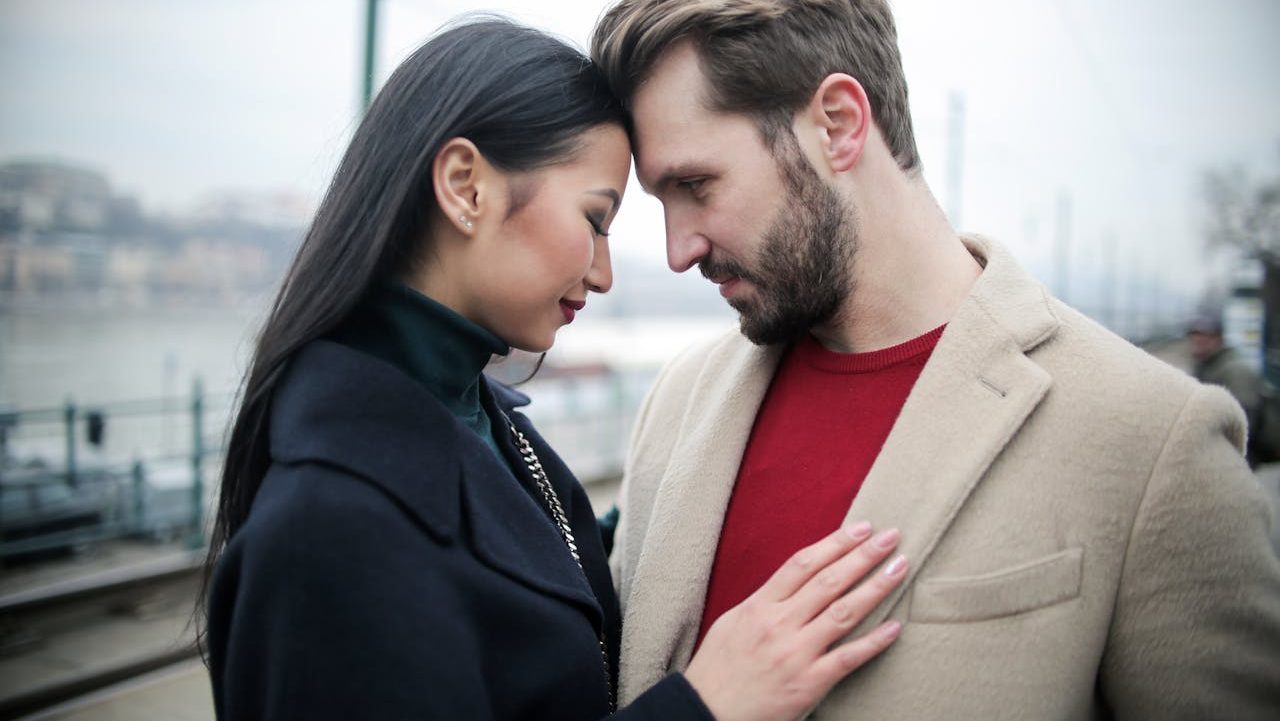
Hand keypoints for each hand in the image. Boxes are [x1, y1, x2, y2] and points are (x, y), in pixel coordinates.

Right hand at [683, 522, 906, 720]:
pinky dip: (873, 642)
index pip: (803, 564)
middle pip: (829, 581)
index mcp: (759, 606)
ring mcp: (796, 653)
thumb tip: (794, 581)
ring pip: (843, 613)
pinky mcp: (809, 683)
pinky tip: (894, 627)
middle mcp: (779, 624)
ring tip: (899, 568)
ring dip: (875, 587)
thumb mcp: (732, 622)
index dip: (835, 543)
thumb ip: (764, 601)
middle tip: (890, 537)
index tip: (860, 529)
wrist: (707, 711)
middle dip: (863, 556)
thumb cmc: (717, 668)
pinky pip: (848, 658)